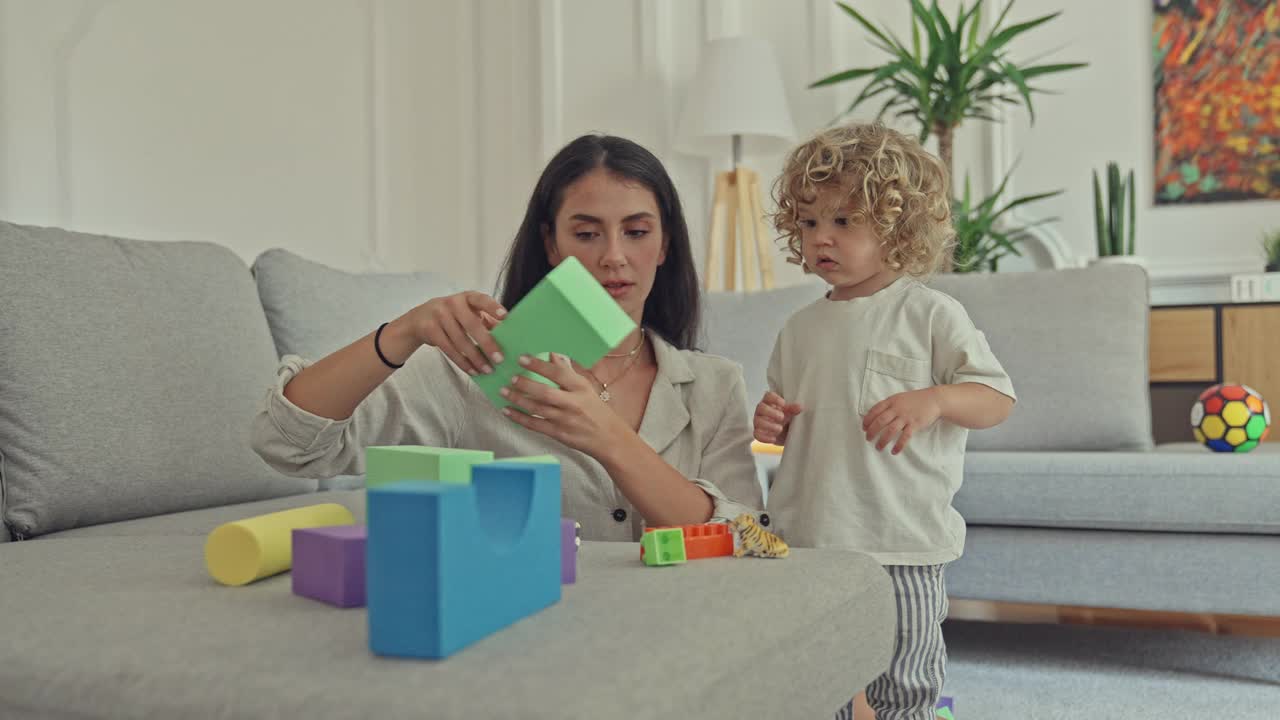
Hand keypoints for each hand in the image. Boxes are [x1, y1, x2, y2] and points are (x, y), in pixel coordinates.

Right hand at [400, 291, 506, 375]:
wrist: (419, 319)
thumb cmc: (453, 316)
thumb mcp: (468, 312)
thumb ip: (486, 321)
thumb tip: (508, 336)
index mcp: (467, 297)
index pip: (482, 300)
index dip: (493, 307)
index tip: (505, 317)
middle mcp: (453, 303)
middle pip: (472, 325)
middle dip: (487, 343)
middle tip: (499, 359)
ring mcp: (439, 315)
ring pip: (460, 341)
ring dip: (475, 358)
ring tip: (488, 370)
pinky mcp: (430, 329)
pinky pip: (449, 349)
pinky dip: (462, 362)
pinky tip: (472, 370)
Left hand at [499, 353, 627, 457]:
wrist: (609, 438)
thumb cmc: (596, 411)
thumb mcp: (586, 388)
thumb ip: (568, 373)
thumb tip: (553, 355)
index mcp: (581, 388)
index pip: (558, 373)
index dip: (539, 365)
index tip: (523, 358)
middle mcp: (573, 403)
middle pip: (545, 392)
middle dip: (525, 384)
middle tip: (511, 377)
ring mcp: (565, 420)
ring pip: (537, 409)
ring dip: (518, 400)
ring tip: (504, 392)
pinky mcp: (559, 434)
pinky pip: (535, 425)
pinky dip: (520, 418)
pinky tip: (508, 411)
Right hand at [753, 391, 802, 444]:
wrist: (783, 433)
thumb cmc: (785, 418)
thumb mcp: (790, 413)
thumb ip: (793, 409)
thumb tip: (799, 407)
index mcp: (769, 402)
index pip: (768, 396)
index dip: (775, 399)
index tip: (783, 404)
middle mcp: (761, 410)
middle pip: (761, 407)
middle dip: (771, 413)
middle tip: (782, 417)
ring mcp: (758, 421)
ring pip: (758, 421)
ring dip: (769, 425)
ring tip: (780, 428)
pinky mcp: (758, 433)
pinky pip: (757, 435)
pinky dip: (765, 437)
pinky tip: (774, 438)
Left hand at [862, 387, 941, 453]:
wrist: (934, 400)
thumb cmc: (914, 400)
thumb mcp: (899, 398)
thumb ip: (888, 405)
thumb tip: (876, 416)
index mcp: (891, 401)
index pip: (875, 410)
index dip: (867, 420)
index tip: (863, 428)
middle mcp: (897, 409)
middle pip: (880, 421)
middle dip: (872, 431)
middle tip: (868, 439)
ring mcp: (906, 417)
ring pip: (890, 430)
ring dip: (882, 441)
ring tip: (878, 448)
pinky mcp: (915, 424)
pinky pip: (905, 437)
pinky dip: (899, 445)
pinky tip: (894, 452)